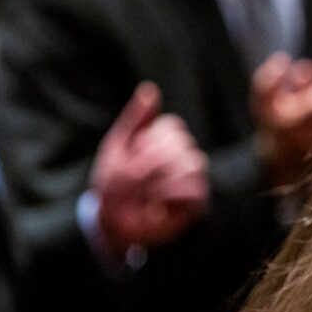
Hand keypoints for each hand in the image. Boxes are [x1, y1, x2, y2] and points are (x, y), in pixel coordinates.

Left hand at [91, 82, 208, 257]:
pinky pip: (192, 188)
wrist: (114, 223)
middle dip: (148, 162)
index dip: (148, 141)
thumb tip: (151, 88)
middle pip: (180, 144)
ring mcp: (193, 177)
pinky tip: (153, 205)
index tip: (128, 157)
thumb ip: (136, 118)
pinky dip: (166, 195)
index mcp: (167, 139)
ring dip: (158, 179)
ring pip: (189, 164)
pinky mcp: (197, 201)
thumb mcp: (118, 146)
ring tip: (141, 193)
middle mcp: (184, 155)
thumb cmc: (115, 184)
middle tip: (129, 181)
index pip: (171, 127)